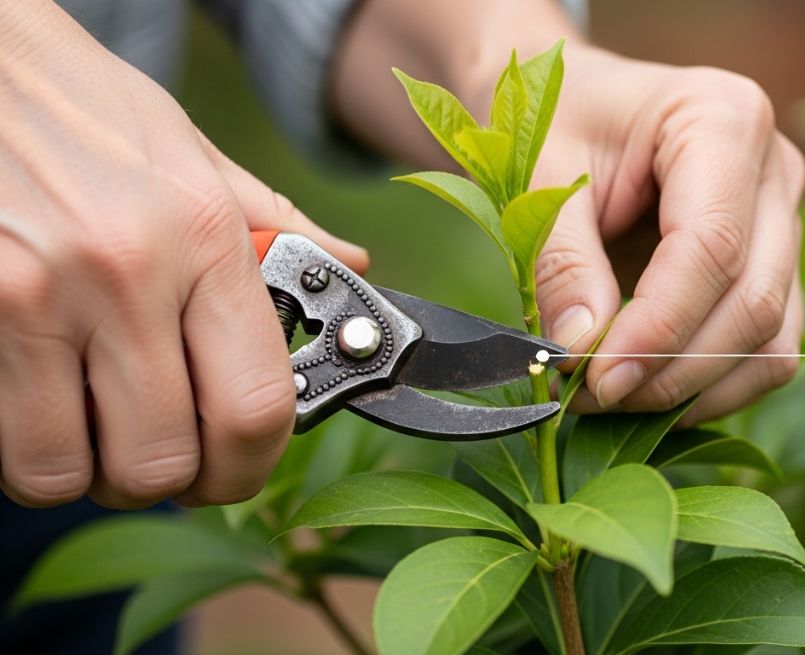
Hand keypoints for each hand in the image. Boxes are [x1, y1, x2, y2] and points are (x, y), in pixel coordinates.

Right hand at [0, 3, 366, 508]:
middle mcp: (124, 274)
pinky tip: (41, 405)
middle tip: (165, 455)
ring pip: (68, 470)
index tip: (240, 464)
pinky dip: (25, 449)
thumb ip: (275, 228)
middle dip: (171, 480)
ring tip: (95, 431)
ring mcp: (32, 299)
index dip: (252, 464)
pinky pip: (1, 442)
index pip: (256, 405)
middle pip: (163, 460)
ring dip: (89, 472)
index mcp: (203, 236)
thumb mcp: (194, 154)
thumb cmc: (81, 105)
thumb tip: (353, 269)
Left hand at [534, 46, 804, 425]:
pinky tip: (650, 391)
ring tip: (613, 399)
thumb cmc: (559, 123)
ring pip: (772, 339)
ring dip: (694, 389)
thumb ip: (562, 259)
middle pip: (754, 300)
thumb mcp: (540, 174)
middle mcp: (775, 169)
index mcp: (722, 117)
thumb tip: (582, 348)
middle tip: (593, 397)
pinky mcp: (778, 267)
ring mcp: (786, 220)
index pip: (713, 246)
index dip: (659, 326)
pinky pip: (768, 351)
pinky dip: (712, 388)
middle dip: (673, 368)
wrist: (580, 104)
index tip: (596, 376)